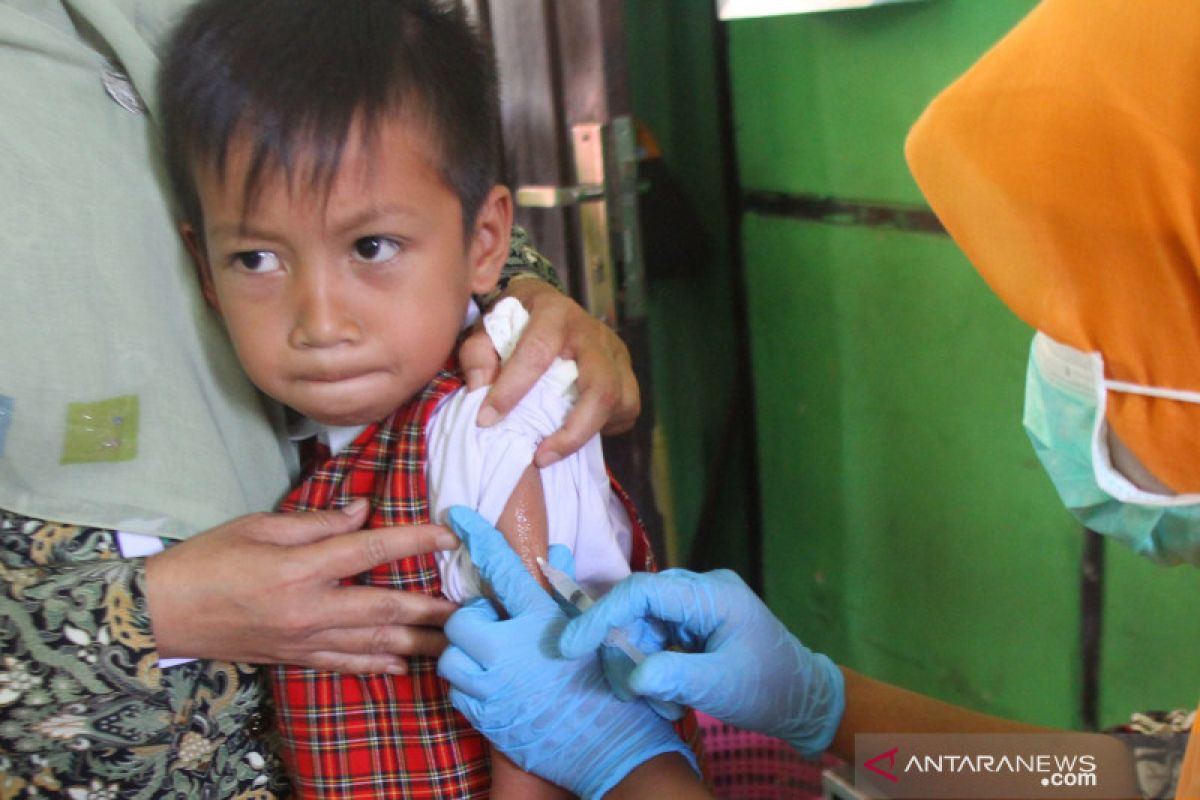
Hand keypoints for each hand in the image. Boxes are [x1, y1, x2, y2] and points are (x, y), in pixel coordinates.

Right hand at [145, 499, 458, 673]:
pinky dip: (377, 663)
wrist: (162, 614)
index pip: (368, 550)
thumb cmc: (207, 561)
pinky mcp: (295, 657)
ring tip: (454, 641)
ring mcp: (304, 639)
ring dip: (417, 642)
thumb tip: (363, 511)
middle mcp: (308, 609)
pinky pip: (345, 663)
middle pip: (383, 607)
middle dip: (431, 608)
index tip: (447, 535)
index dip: (412, 542)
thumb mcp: (258, 526)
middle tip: (471, 608)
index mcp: (298, 569)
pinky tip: (403, 663)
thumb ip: (316, 521)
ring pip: (373, 642)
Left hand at [438, 507, 696, 798]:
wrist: (610, 746)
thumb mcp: (593, 629)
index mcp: (541, 621)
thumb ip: (566, 589)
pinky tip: (493, 687)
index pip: (502, 568)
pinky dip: (468, 686)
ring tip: (490, 660)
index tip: (456, 515)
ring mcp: (495, 687)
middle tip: (494, 628)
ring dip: (465, 655)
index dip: (477, 537)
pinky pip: (455, 692)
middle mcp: (511, 650)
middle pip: (462, 619)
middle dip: (473, 621)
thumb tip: (555, 549)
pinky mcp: (486, 717)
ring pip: (450, 657)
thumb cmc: (607, 683)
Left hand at [458, 278, 638, 465]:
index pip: (537, 353)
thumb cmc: (515, 320)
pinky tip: (576, 430)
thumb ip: (478, 352)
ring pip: (620, 401)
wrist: (548, 304)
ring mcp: (615, 352)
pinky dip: (604, 427)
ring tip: (555, 450)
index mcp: (554, 312)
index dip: (512, 390)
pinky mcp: (626, 371)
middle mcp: (592, 332)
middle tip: (541, 457)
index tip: (487, 420)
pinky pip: (627, 408)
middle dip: (573, 431)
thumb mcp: (488, 324)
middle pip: (600, 388)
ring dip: (588, 433)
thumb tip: (481, 387)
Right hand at [561, 569, 844, 758]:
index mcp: (712, 594)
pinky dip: (652, 668)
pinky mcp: (695, 623)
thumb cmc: (768, 689)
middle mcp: (701, 590)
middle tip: (626, 693)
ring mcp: (698, 605)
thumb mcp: (720, 687)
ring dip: (638, 665)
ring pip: (642, 625)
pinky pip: (656, 637)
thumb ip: (673, 676)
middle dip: (621, 649)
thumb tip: (631, 675)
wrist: (803, 698)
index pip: (642, 591)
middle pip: (637, 607)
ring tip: (660, 705)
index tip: (571, 647)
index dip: (601, 616)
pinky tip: (668, 698)